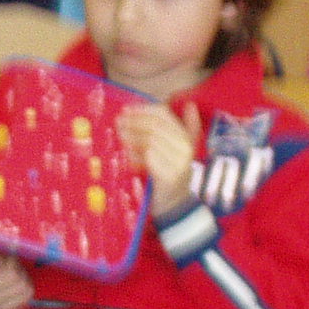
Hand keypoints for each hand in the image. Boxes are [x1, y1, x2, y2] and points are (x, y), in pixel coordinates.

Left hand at [115, 101, 203, 218]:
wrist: (175, 203)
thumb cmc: (171, 172)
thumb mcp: (178, 149)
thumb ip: (184, 128)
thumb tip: (190, 105)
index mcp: (187, 137)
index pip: (164, 115)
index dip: (143, 110)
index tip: (126, 109)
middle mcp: (186, 148)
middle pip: (155, 126)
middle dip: (134, 122)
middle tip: (117, 122)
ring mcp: (179, 162)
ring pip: (150, 140)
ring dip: (131, 136)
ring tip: (119, 135)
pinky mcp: (169, 176)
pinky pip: (149, 158)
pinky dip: (135, 154)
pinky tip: (127, 154)